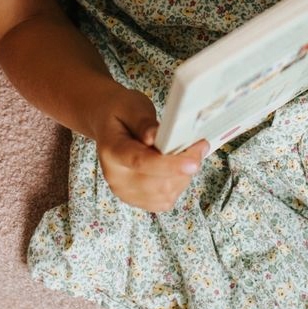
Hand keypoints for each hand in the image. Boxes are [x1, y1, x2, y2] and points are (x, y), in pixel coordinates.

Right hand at [88, 85, 206, 213]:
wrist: (109, 125)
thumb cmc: (121, 114)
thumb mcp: (131, 107)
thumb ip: (144, 122)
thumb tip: (155, 136)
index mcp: (111, 151)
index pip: (141, 162)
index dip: (169, 165)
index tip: (193, 162)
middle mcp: (115, 177)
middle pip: (158, 183)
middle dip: (185, 166)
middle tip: (199, 145)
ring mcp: (125, 192)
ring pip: (165, 194)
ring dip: (184, 176)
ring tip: (186, 153)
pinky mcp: (136, 200)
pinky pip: (165, 201)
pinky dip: (177, 185)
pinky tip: (177, 168)